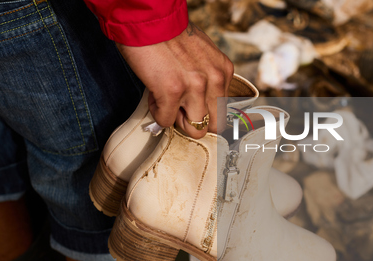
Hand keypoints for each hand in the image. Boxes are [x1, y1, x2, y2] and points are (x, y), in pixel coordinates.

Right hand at [117, 22, 233, 137]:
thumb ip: (207, 78)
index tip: (190, 104)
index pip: (224, 111)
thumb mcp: (202, 55)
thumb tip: (203, 102)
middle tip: (178, 106)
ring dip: (176, 118)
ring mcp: (195, 87)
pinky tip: (153, 94)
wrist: (149, 19)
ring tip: (165, 99)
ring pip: (194, 129)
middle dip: (193, 120)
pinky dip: (157, 112)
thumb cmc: (170, 35)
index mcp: (223, 71)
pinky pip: (166, 121)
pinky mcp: (172, 92)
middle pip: (214, 125)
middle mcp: (214, 80)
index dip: (204, 110)